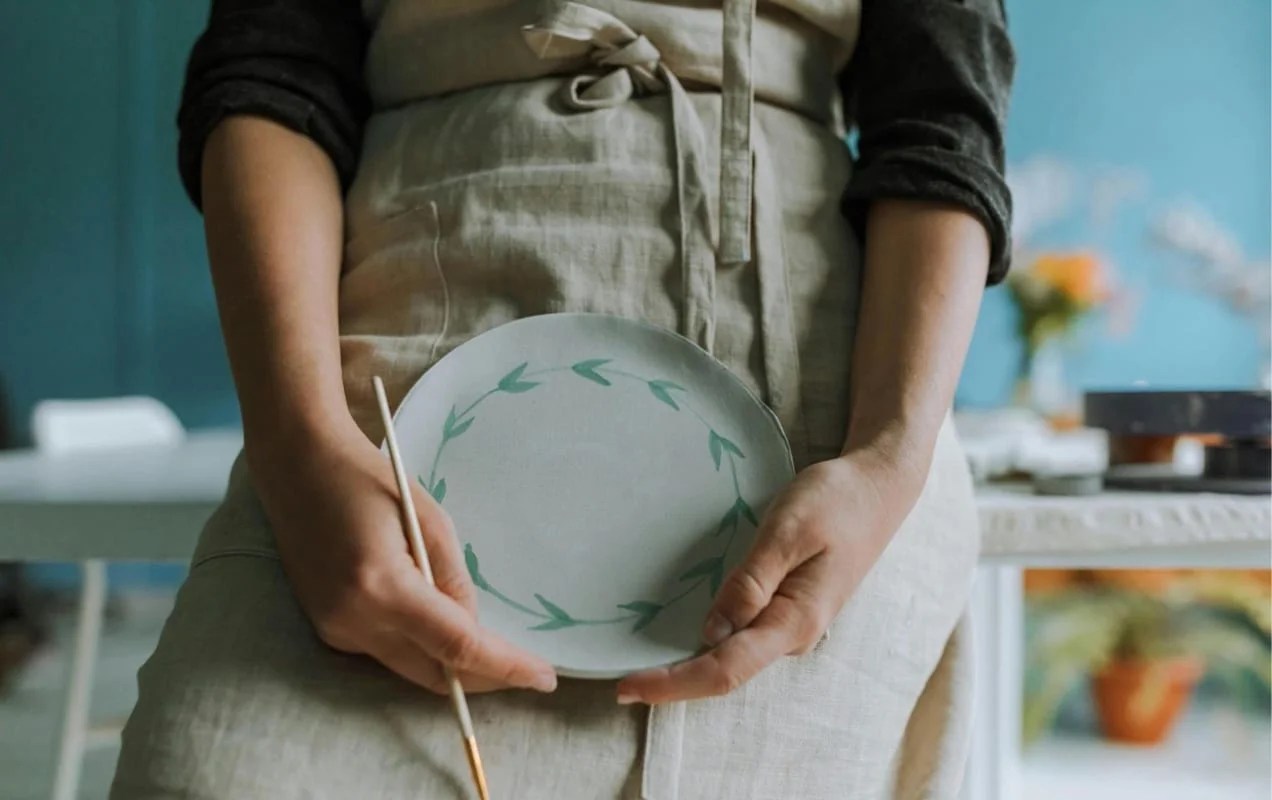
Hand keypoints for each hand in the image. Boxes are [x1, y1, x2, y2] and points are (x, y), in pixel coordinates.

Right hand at [248, 419, 557, 694]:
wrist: (298, 465)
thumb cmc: (369, 479)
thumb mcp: (430, 520)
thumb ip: (455, 582)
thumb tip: (472, 630)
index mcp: (382, 586)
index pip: (457, 646)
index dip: (505, 667)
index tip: (544, 677)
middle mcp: (353, 620)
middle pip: (433, 674)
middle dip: (484, 678)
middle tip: (529, 670)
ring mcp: (334, 629)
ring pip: (410, 669)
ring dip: (453, 664)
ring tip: (495, 647)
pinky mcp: (327, 628)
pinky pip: (387, 652)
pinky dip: (421, 646)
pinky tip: (441, 623)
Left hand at [616, 448, 924, 703]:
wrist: (878, 487)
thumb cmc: (835, 501)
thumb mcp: (788, 531)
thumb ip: (751, 582)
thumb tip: (711, 631)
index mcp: (794, 622)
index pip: (724, 669)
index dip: (674, 684)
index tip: (627, 687)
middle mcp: (791, 634)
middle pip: (723, 671)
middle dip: (674, 683)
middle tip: (619, 684)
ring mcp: (789, 624)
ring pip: (730, 657)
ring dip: (687, 666)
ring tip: (638, 668)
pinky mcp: (785, 608)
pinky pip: (740, 637)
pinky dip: (705, 643)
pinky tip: (679, 637)